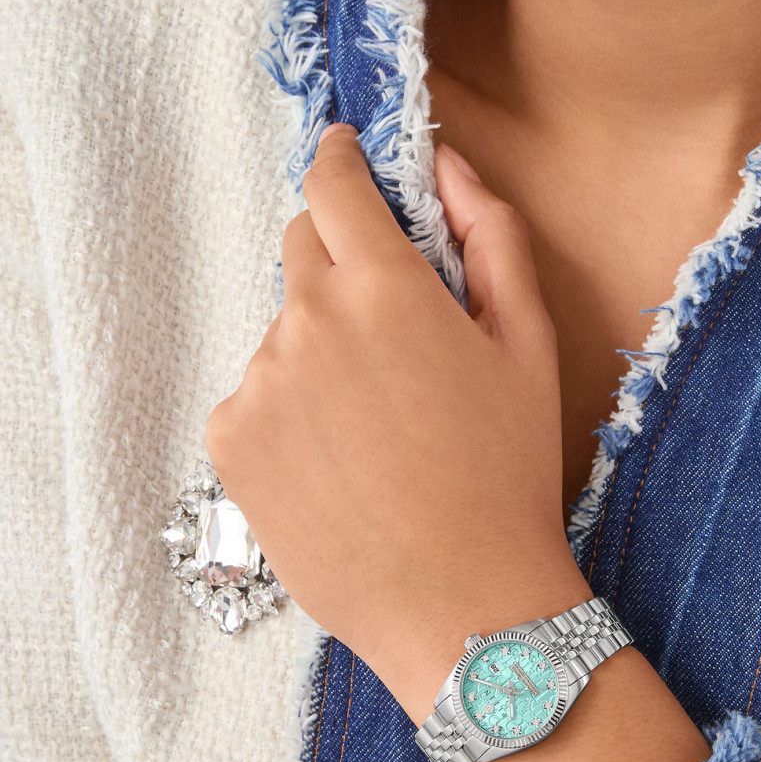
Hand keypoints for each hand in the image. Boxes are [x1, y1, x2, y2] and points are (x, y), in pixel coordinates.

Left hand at [204, 125, 582, 720]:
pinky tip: (341, 460)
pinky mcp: (230, 442)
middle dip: (344, 265)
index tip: (346, 157)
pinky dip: (291, 407)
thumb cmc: (506, 473)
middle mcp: (306, 323)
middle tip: (397, 334)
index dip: (341, 161)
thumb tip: (447, 164)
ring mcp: (259, 384)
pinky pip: (256, 393)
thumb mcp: (529, 343)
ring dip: (320, 347)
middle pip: (304, 250)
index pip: (334, 184)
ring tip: (377, 425)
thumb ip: (491, 235)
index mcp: (384, 287)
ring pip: (283, 331)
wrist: (461, 604)